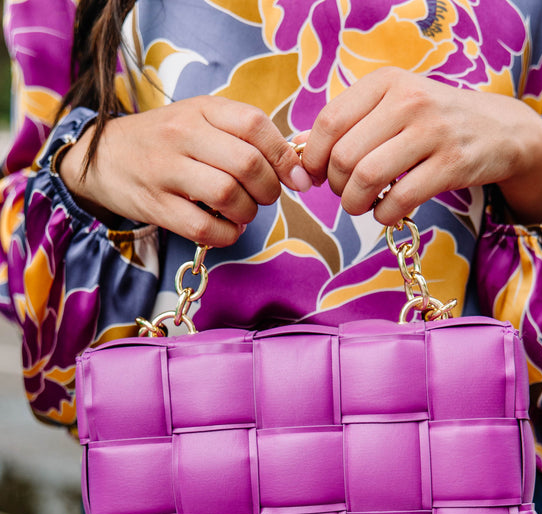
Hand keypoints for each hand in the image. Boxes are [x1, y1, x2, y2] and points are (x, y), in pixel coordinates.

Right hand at [59, 96, 311, 245]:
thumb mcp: (200, 120)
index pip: (255, 125)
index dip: (284, 156)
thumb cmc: (165, 141)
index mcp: (200, 109)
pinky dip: (226, 234)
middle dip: (269, 189)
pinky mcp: (156, 206)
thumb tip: (296, 168)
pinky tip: (225, 227)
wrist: (103, 157)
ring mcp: (166, 171)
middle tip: (264, 196)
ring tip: (243, 212)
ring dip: (248, 212)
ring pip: (228, 196)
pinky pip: (204, 228)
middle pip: (247, 164)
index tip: (296, 178)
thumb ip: (243, 136)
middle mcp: (183, 134)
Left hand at [300, 68, 541, 226]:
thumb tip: (299, 151)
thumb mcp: (393, 107)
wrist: (499, 130)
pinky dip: (384, 215)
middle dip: (336, 186)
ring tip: (362, 205)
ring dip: (355, 203)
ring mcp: (433, 132)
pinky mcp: (452, 164)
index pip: (329, 122)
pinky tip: (388, 211)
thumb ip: (351, 123)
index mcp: (386, 83)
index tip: (316, 176)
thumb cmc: (432, 124)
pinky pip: (400, 200)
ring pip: (367, 178)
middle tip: (346, 193)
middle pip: (344, 156)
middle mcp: (409, 101)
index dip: (313, 158)